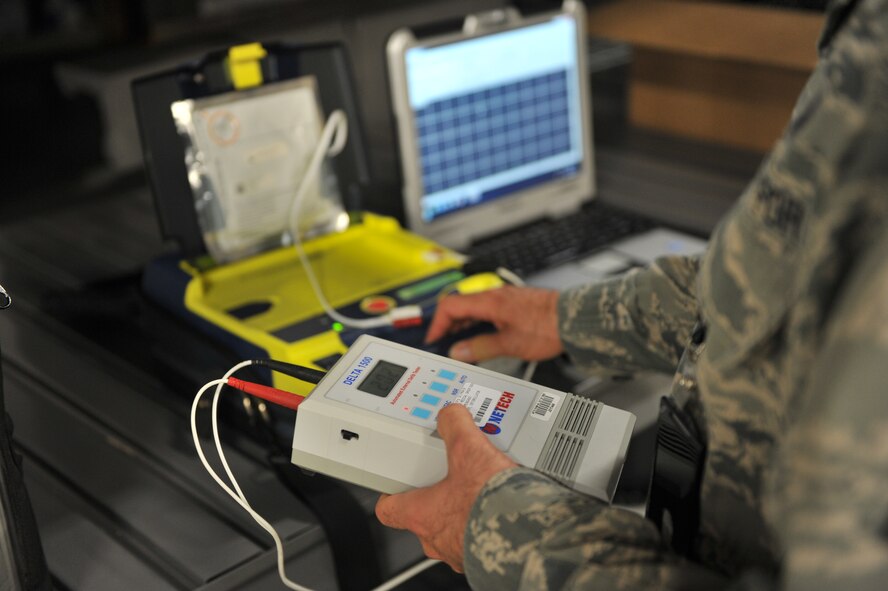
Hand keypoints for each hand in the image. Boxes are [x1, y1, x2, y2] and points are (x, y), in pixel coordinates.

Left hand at [375, 404, 516, 571]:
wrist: (529, 536)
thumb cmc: (492, 505)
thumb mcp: (470, 450)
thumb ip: (455, 426)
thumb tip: (451, 416)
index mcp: (422, 515)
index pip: (389, 509)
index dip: (392, 493)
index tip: (398, 483)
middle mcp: (437, 540)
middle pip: (425, 516)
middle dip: (439, 496)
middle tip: (454, 478)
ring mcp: (460, 554)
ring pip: (453, 531)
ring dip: (465, 512)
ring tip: (484, 490)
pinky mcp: (485, 559)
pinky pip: (479, 541)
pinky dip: (486, 525)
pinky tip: (502, 508)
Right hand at [426, 285, 562, 361]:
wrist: (574, 319)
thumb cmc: (548, 327)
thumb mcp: (510, 344)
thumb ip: (481, 348)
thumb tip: (459, 352)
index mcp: (489, 302)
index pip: (450, 305)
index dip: (437, 323)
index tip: (434, 339)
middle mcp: (494, 296)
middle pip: (460, 306)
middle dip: (448, 326)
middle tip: (444, 345)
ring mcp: (504, 299)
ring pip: (473, 308)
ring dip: (463, 325)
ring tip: (462, 345)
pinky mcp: (513, 304)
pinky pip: (486, 310)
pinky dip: (478, 323)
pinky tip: (482, 337)